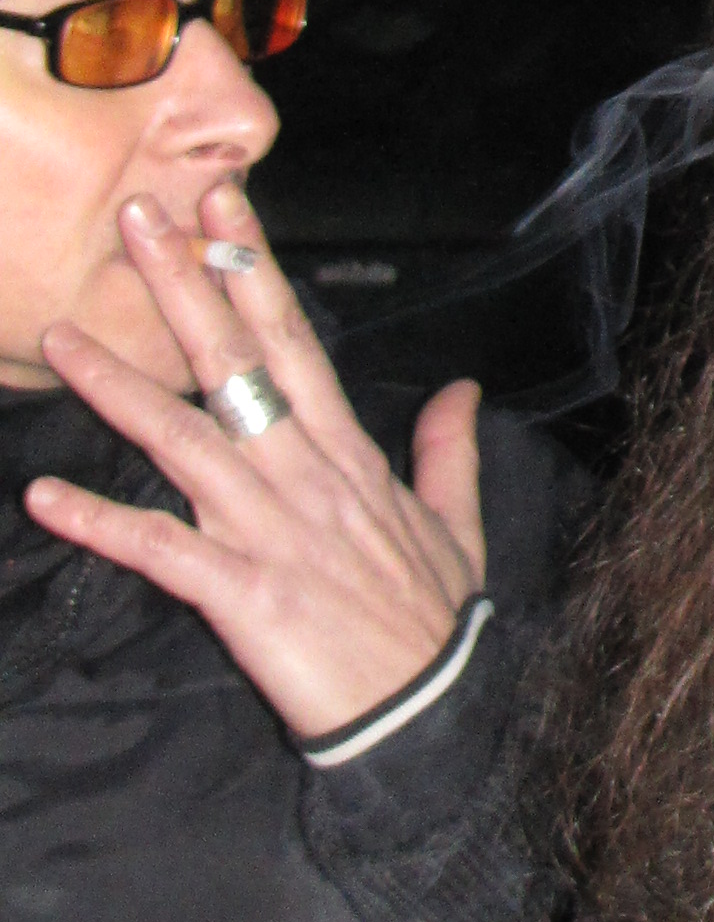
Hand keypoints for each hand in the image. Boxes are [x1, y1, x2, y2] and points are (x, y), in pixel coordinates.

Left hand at [28, 179, 484, 739]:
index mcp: (346, 457)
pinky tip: (43, 496)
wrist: (430, 715)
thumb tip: (463, 389)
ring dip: (115, 389)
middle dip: (183, 287)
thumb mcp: (454, 526)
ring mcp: (269, 533)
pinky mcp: (242, 593)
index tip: (219, 207)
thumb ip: (448, 451)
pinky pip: (158, 551)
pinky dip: (100, 524)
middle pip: (234, 364)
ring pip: (182, 441)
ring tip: (58, 339)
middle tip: (136, 220)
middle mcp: (302, 478)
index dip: (252, 271)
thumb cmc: (433, 623)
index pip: (292, 343)